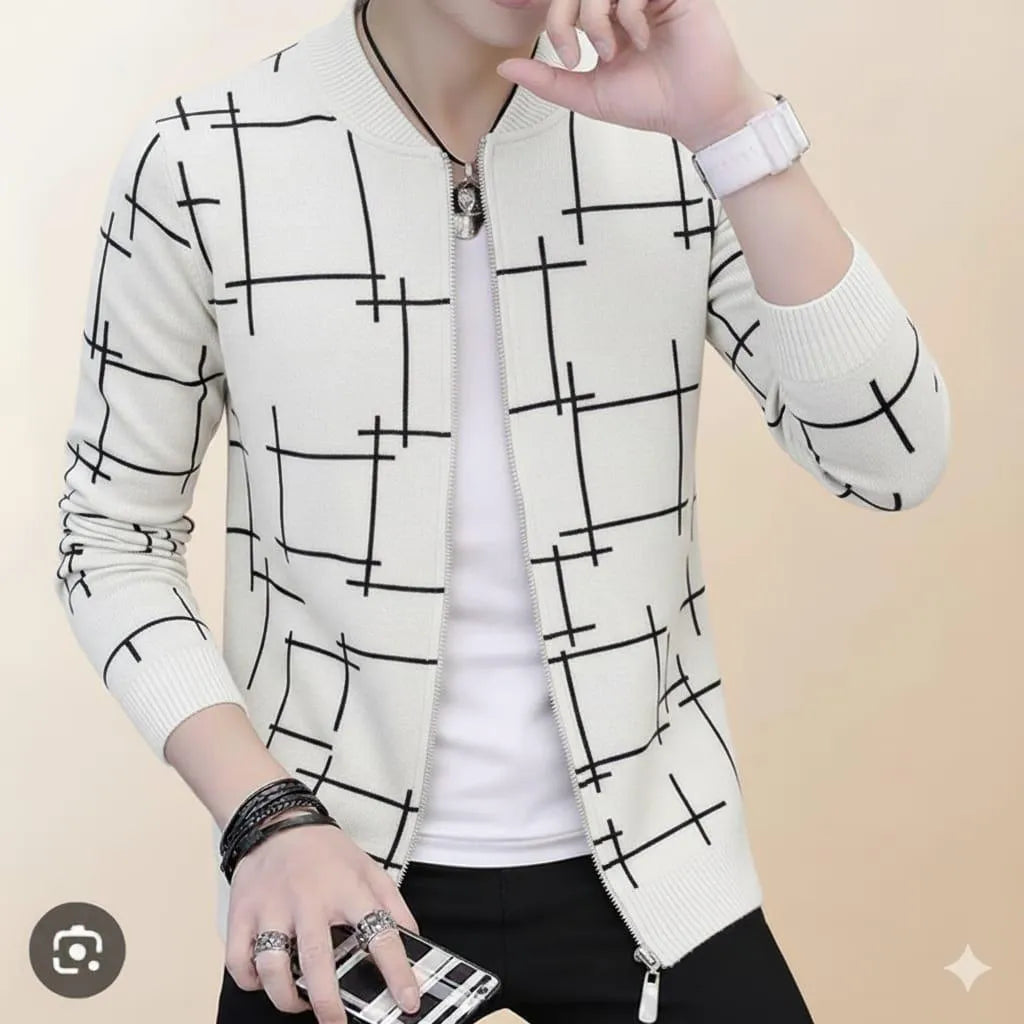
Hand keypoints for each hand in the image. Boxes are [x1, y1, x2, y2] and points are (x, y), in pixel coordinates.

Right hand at [224, 811, 421, 1023]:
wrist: (276, 821)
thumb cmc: (327, 852)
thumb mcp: (369, 869)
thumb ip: (392, 905)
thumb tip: (413, 943)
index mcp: (348, 887)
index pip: (380, 933)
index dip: (397, 972)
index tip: (409, 1001)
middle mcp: (309, 899)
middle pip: (317, 961)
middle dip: (329, 1005)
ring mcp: (271, 907)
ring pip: (273, 969)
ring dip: (286, 999)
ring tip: (301, 1004)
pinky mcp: (241, 914)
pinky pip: (239, 963)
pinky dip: (251, 982)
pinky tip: (268, 980)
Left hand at [496, 0, 771, 151]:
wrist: (697, 113)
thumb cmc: (651, 104)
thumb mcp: (588, 95)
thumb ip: (548, 81)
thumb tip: (505, 67)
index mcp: (606, 20)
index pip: (568, 0)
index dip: (557, 21)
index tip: (569, 57)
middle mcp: (627, 2)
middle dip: (574, 17)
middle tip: (587, 53)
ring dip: (599, 17)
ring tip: (616, 51)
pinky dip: (630, 13)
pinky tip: (642, 39)